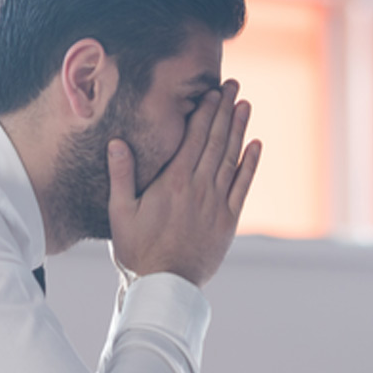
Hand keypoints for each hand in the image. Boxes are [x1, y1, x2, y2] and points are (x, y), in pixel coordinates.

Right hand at [107, 80, 261, 286]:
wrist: (165, 285)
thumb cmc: (137, 251)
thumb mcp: (121, 213)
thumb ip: (121, 176)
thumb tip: (117, 142)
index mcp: (172, 182)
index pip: (193, 138)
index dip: (204, 113)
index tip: (212, 92)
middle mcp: (198, 188)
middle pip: (216, 141)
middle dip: (225, 111)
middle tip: (234, 87)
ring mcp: (216, 204)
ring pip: (231, 158)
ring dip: (239, 130)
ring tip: (245, 106)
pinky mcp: (228, 221)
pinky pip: (243, 186)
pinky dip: (250, 164)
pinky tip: (255, 146)